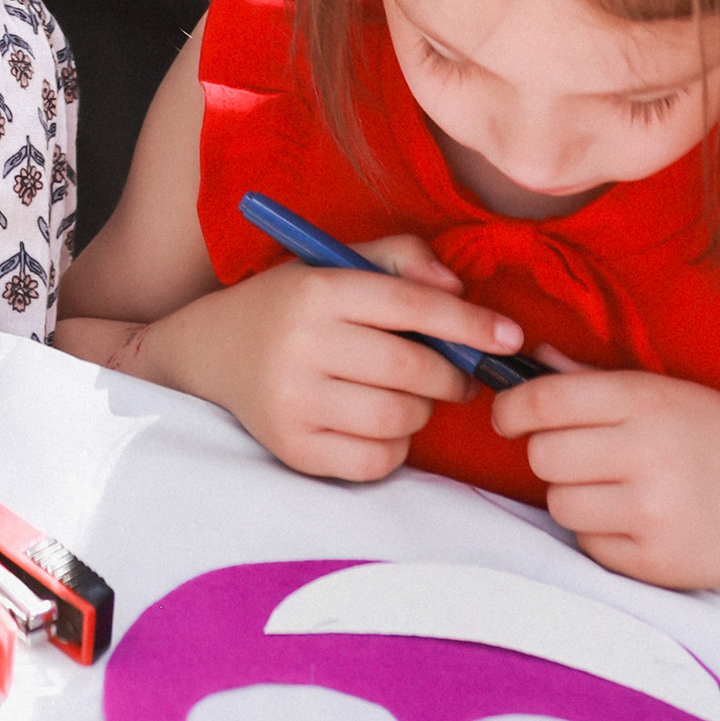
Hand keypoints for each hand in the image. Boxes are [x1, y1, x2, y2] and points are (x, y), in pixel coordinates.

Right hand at [140, 233, 527, 479]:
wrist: (209, 353)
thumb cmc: (291, 305)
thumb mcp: (333, 263)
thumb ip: (402, 259)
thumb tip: (458, 292)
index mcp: (314, 290)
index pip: (408, 305)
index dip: (468, 322)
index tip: (510, 336)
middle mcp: (299, 345)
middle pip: (412, 370)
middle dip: (451, 374)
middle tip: (454, 373)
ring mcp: (293, 403)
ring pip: (400, 419)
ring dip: (420, 410)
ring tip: (404, 394)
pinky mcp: (294, 450)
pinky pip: (377, 461)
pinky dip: (394, 445)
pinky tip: (376, 422)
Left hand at [493, 367, 719, 586]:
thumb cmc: (719, 437)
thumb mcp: (666, 392)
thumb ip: (593, 378)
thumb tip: (532, 360)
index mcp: (644, 401)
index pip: (544, 401)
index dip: (510, 407)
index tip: (506, 415)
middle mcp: (646, 455)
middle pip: (544, 456)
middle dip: (547, 454)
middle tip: (575, 455)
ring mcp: (653, 513)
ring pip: (559, 504)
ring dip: (571, 496)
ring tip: (608, 489)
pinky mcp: (660, 563)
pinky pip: (590, 547)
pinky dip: (599, 535)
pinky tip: (631, 521)